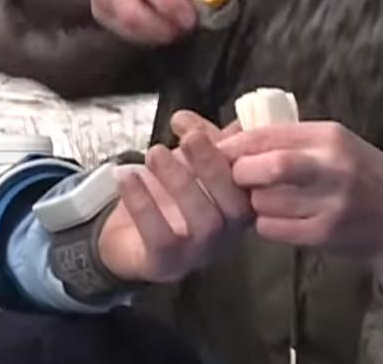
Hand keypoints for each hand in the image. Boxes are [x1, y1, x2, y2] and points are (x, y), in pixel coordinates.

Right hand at [68, 0, 222, 45]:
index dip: (170, 2)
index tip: (192, 16)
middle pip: (130, 10)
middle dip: (164, 27)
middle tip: (187, 26)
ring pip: (124, 25)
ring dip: (156, 33)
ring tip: (176, 26)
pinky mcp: (96, 5)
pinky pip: (120, 30)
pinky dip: (144, 35)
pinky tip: (158, 25)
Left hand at [97, 115, 251, 283]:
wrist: (125, 239)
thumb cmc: (166, 201)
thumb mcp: (185, 165)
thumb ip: (194, 141)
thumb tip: (186, 118)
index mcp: (241, 206)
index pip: (257, 184)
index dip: (242, 155)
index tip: (214, 129)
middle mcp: (229, 233)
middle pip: (237, 205)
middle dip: (215, 167)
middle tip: (191, 138)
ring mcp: (201, 253)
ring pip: (204, 222)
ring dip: (180, 181)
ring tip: (155, 153)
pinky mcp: (167, 264)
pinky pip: (161, 237)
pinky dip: (143, 204)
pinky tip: (126, 176)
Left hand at [219, 121, 382, 301]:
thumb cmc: (360, 178)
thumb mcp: (335, 146)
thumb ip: (291, 139)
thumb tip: (230, 134)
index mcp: (331, 137)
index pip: (266, 134)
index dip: (233, 143)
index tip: (215, 150)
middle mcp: (333, 168)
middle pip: (267, 166)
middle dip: (240, 172)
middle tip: (234, 178)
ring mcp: (332, 203)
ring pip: (263, 201)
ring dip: (252, 201)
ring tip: (262, 199)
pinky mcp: (326, 234)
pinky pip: (272, 228)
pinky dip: (264, 224)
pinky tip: (277, 219)